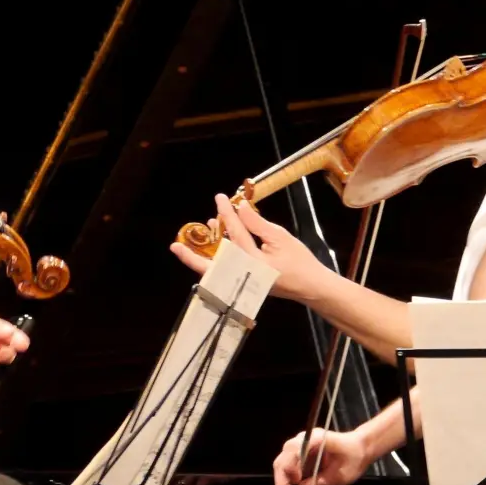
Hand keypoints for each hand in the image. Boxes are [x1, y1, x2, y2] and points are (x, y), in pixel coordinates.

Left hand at [168, 194, 334, 303]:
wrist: (310, 286)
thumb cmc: (299, 261)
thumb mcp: (280, 237)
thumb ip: (257, 224)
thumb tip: (240, 208)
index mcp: (253, 265)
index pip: (235, 235)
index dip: (228, 214)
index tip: (221, 198)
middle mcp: (243, 277)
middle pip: (211, 268)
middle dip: (191, 257)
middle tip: (175, 246)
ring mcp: (242, 283)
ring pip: (215, 271)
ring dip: (203, 255)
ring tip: (203, 229)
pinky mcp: (243, 284)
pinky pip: (224, 272)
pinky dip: (217, 259)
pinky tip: (218, 242)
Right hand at [271, 427, 368, 484]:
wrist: (360, 449)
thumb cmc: (353, 459)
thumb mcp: (339, 476)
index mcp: (314, 439)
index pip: (293, 450)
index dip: (290, 467)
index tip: (295, 482)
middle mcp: (301, 441)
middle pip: (282, 461)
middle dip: (282, 483)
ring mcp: (298, 450)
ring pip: (281, 469)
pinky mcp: (298, 459)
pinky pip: (286, 473)